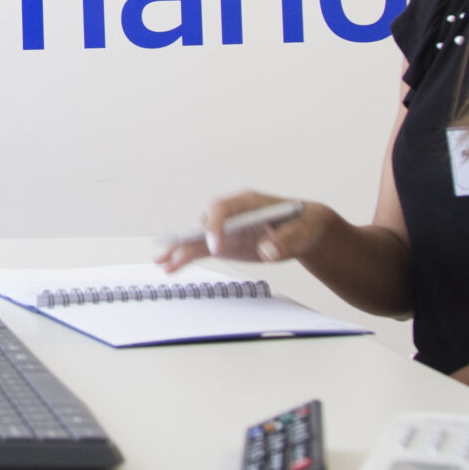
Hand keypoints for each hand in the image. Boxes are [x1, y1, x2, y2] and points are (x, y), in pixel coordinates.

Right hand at [159, 192, 337, 271]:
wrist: (305, 230)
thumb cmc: (304, 225)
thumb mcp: (302, 232)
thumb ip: (286, 241)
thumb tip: (267, 250)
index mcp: (249, 202)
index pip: (223, 208)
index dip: (215, 226)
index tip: (215, 246)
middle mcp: (232, 213)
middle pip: (204, 222)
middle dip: (189, 237)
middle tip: (175, 251)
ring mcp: (226, 228)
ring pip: (198, 238)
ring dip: (180, 250)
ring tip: (163, 263)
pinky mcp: (225, 243)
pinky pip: (201, 250)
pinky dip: (186, 257)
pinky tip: (171, 267)